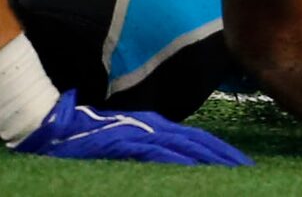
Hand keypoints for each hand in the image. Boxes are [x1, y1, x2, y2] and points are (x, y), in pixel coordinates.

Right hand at [14, 90, 250, 165]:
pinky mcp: (126, 143)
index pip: (194, 140)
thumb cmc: (83, 139)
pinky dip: (181, 161)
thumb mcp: (122, 143)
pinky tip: (197, 171)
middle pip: (197, 144)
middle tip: (250, 173)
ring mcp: (139, 135)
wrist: (51, 127)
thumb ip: (145, 150)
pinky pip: (159, 155)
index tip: (242, 166)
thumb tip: (170, 164)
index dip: (219, 152)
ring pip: (184, 150)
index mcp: (151, 127)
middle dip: (224, 159)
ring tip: (235, 174)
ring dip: (211, 162)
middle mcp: (151, 128)